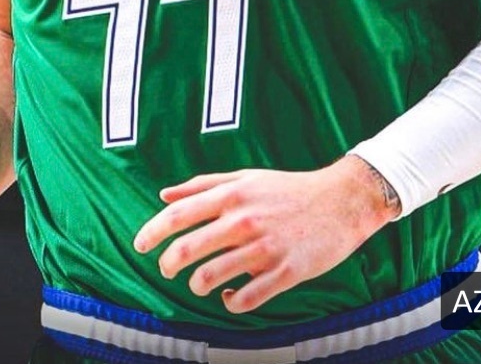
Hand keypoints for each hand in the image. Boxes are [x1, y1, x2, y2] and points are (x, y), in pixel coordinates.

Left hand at [132, 156, 399, 312]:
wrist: (340, 202)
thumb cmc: (288, 189)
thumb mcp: (245, 177)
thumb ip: (203, 185)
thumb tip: (164, 195)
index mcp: (231, 194)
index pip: (179, 214)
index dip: (153, 232)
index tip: (139, 246)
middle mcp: (244, 220)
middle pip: (189, 248)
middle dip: (169, 264)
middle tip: (167, 270)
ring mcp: (265, 248)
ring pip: (212, 277)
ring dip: (198, 285)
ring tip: (199, 284)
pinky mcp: (286, 272)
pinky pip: (247, 298)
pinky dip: (231, 302)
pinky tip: (230, 297)